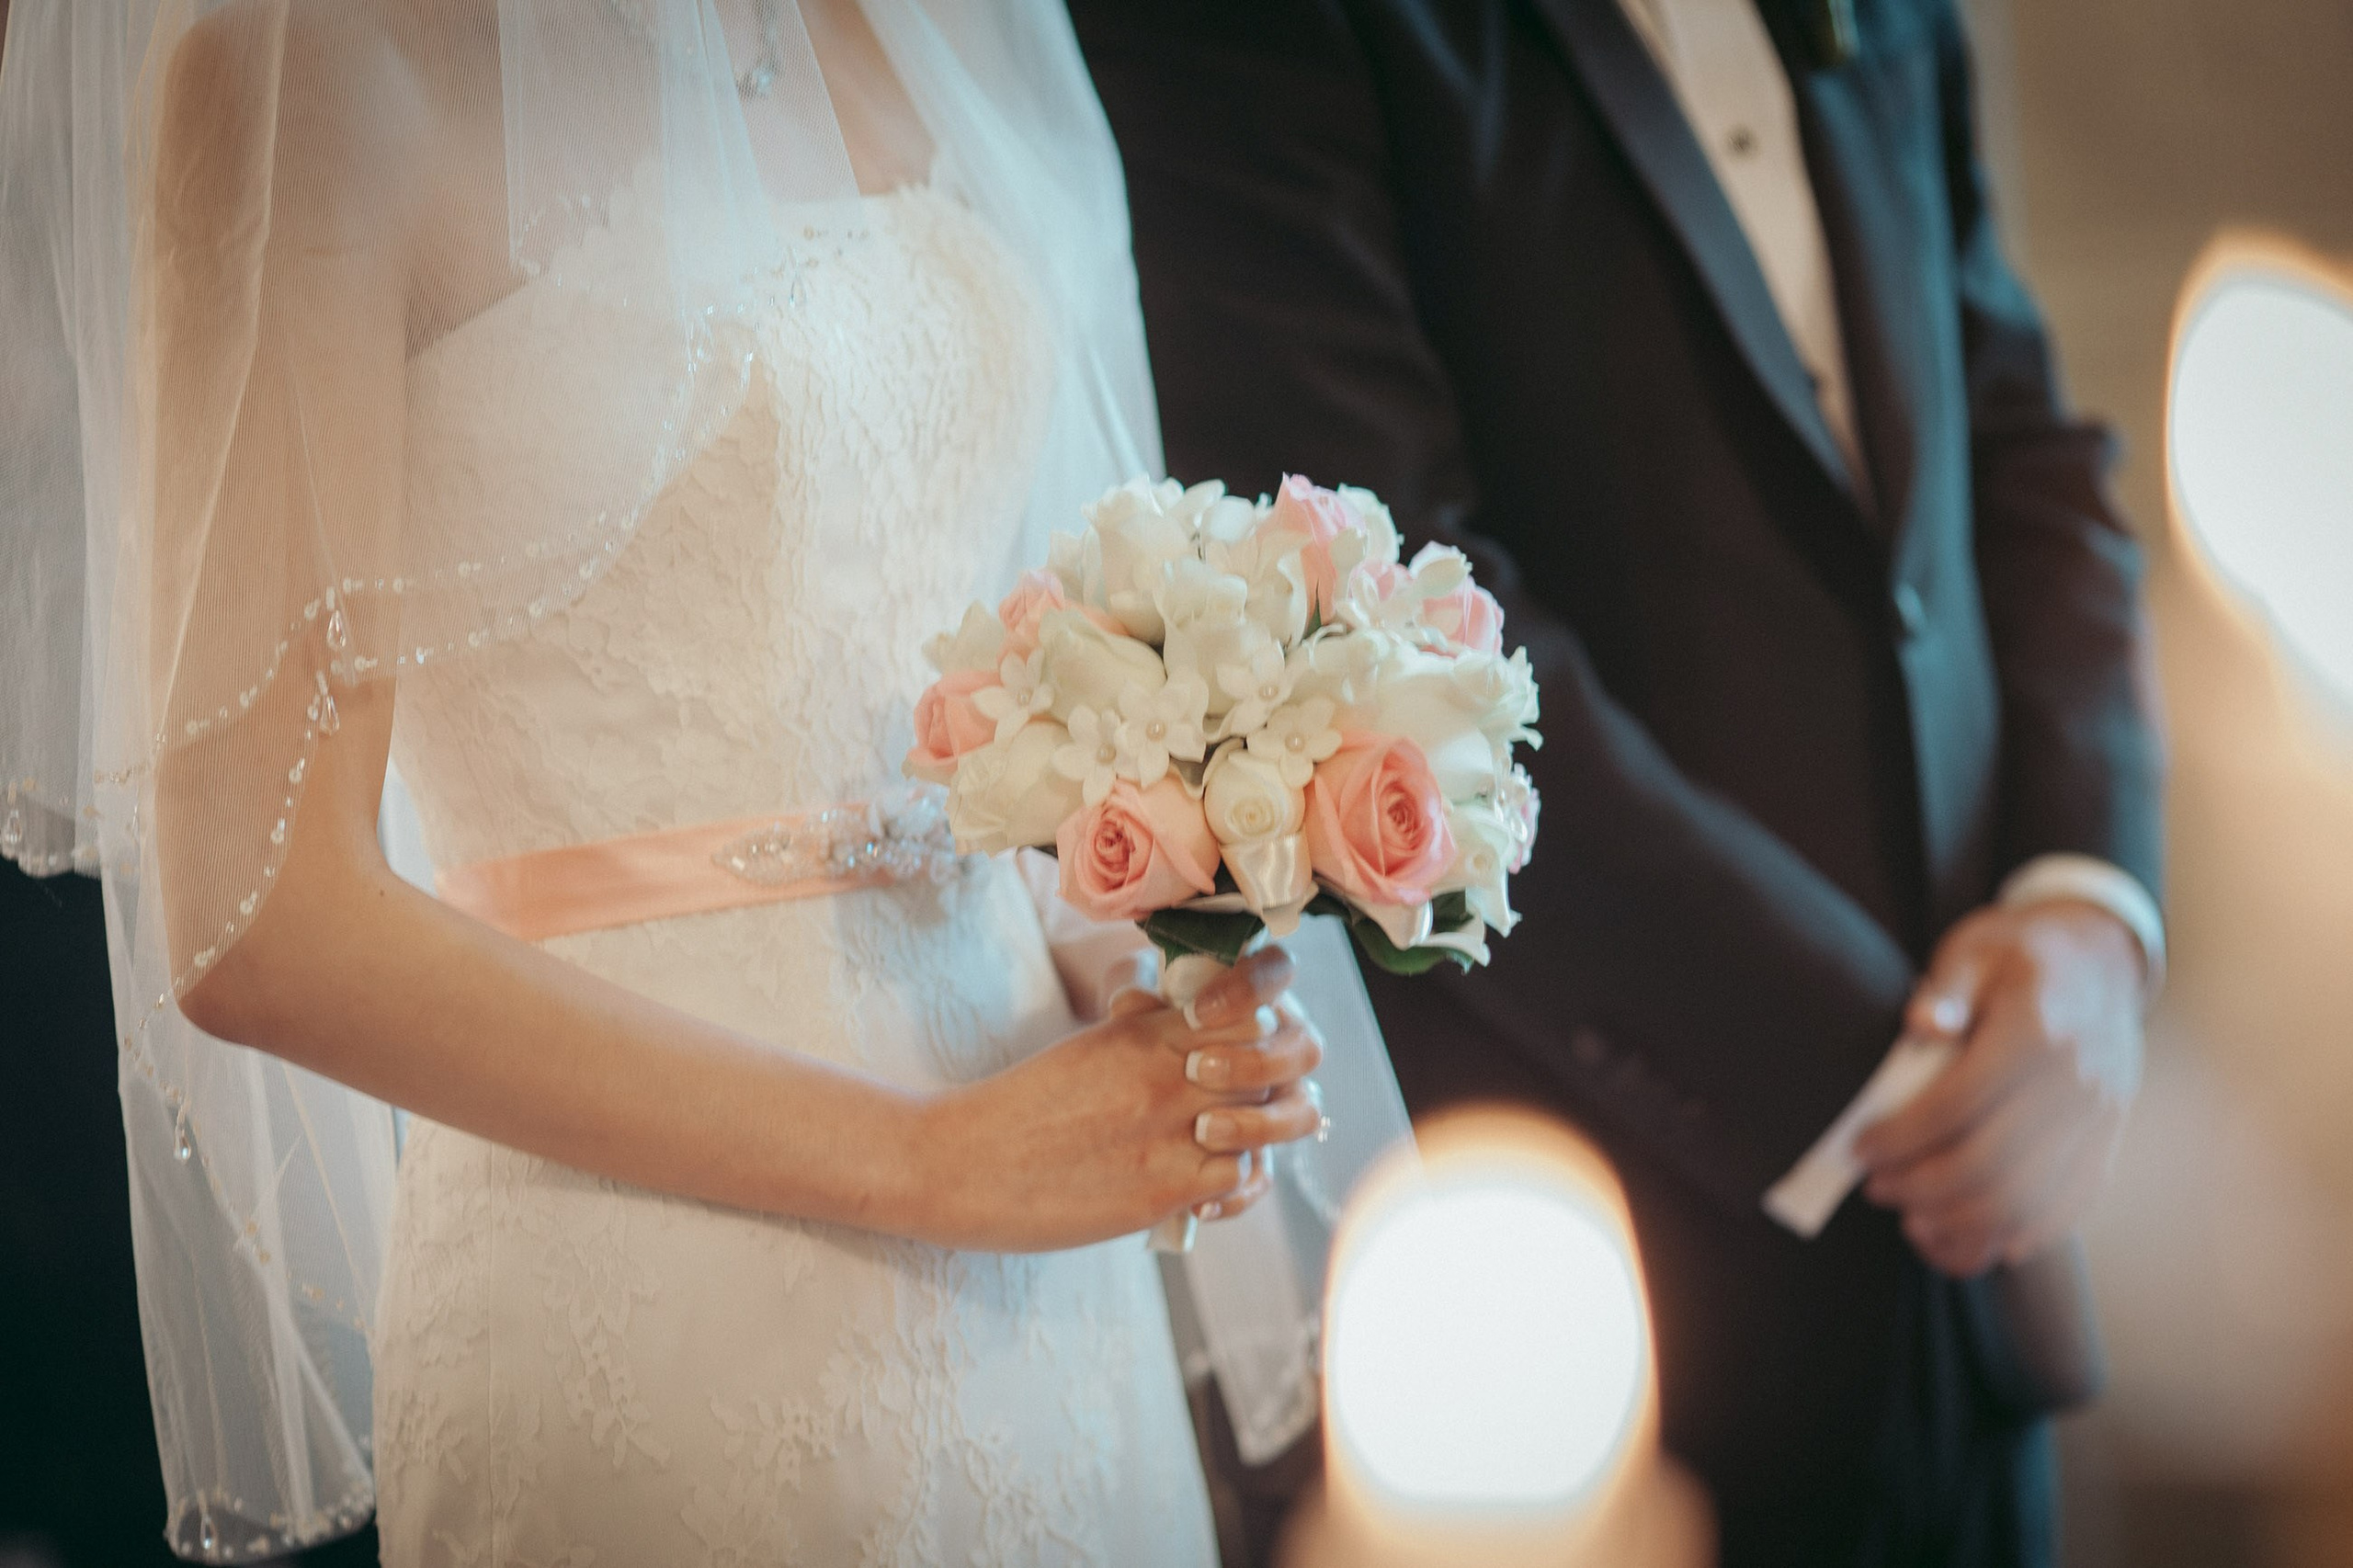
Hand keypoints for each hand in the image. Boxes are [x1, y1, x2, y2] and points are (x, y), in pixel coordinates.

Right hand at [905, 947, 1324, 1251]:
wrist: (959, 1163)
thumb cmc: (1019, 1107)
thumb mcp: (1088, 1046)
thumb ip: (1143, 1025)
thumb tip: (1170, 1003)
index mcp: (1148, 1029)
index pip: (1254, 1001)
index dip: (1270, 1014)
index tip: (1251, 1032)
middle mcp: (1169, 1072)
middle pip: (1275, 1061)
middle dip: (1273, 1079)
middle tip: (1245, 1097)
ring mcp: (1169, 1132)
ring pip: (1269, 1122)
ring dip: (1259, 1135)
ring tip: (1227, 1144)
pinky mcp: (1161, 1190)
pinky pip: (1240, 1180)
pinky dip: (1236, 1185)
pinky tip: (1207, 1191)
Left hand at [1853, 901, 2145, 1277]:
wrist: (2099, 957)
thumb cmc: (2019, 952)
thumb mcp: (1975, 946)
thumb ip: (1947, 986)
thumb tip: (1921, 1024)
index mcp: (2038, 1031)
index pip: (1959, 1103)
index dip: (1902, 1136)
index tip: (1860, 1151)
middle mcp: (2078, 1082)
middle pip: (1992, 1163)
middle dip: (1922, 1187)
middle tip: (1876, 1189)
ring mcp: (2101, 1117)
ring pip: (2030, 1198)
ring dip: (1965, 1224)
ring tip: (1914, 1222)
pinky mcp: (2110, 1139)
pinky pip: (2071, 1204)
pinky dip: (2023, 1234)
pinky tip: (1978, 1242)